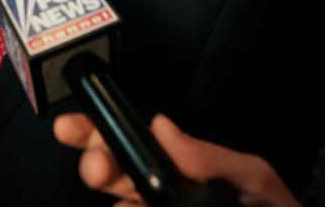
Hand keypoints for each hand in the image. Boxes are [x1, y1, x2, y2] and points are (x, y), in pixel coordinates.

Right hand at [54, 113, 298, 206]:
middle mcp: (156, 192)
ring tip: (130, 205)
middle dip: (96, 163)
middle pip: (112, 174)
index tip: (72, 127)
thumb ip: (211, 156)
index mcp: (174, 165)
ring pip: (120, 206)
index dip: (95, 130)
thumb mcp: (252, 177)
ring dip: (117, 199)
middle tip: (96, 166)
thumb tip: (161, 125)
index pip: (127, 141)